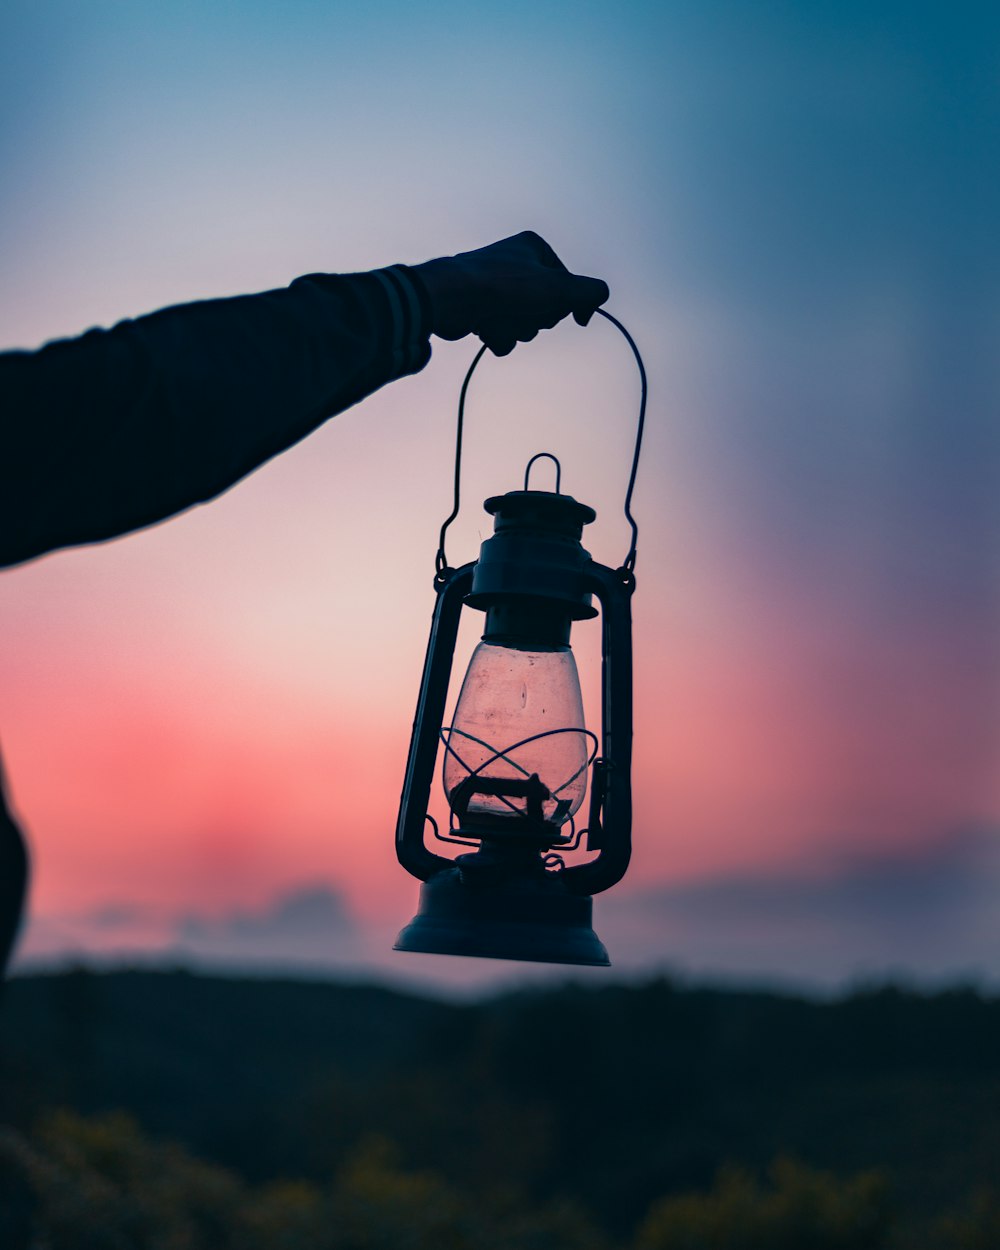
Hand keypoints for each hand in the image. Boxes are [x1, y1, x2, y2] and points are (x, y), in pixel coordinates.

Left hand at [412, 231, 608, 355]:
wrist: (451, 300)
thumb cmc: (504, 287)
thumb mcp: (558, 287)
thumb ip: (590, 292)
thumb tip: (599, 297)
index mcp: (534, 248)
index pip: (569, 285)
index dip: (572, 306)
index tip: (581, 321)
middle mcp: (515, 264)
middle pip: (546, 307)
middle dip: (537, 319)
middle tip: (523, 311)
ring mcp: (496, 287)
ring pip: (524, 324)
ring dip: (516, 329)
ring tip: (499, 318)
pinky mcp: (480, 309)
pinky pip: (503, 334)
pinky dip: (498, 336)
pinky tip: (485, 327)